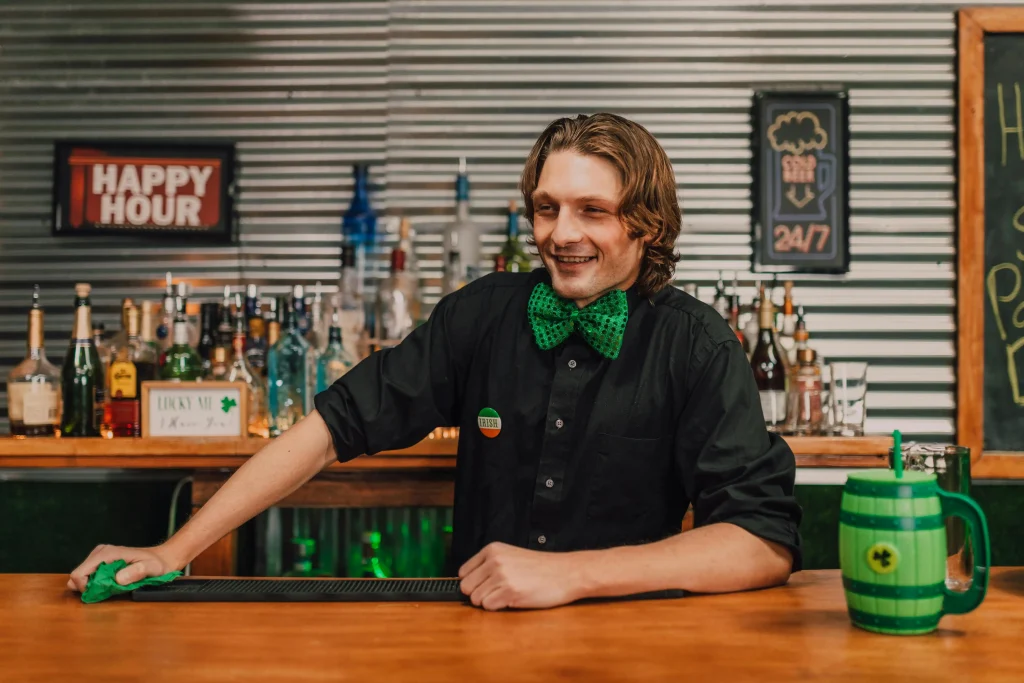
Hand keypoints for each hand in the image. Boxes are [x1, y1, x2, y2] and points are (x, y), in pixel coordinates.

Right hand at [67, 544, 182, 592]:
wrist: (162, 558)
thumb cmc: (157, 563)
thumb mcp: (151, 568)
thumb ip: (137, 572)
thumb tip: (118, 578)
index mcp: (107, 554)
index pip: (78, 574)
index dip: (84, 588)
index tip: (100, 593)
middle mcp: (100, 553)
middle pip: (77, 576)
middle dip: (88, 588)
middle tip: (108, 591)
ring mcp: (99, 556)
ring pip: (83, 577)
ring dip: (93, 586)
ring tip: (111, 587)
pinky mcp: (102, 562)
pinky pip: (90, 576)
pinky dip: (96, 584)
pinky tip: (111, 584)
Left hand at [458, 542, 583, 610]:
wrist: (566, 573)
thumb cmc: (541, 568)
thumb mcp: (511, 556)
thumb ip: (490, 565)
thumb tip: (467, 584)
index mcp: (492, 550)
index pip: (463, 572)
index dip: (473, 583)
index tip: (485, 586)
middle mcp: (494, 560)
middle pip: (466, 587)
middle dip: (479, 594)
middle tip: (497, 593)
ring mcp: (501, 575)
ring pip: (476, 599)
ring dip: (490, 602)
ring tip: (508, 594)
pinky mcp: (509, 591)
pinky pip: (489, 607)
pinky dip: (499, 607)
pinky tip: (514, 599)